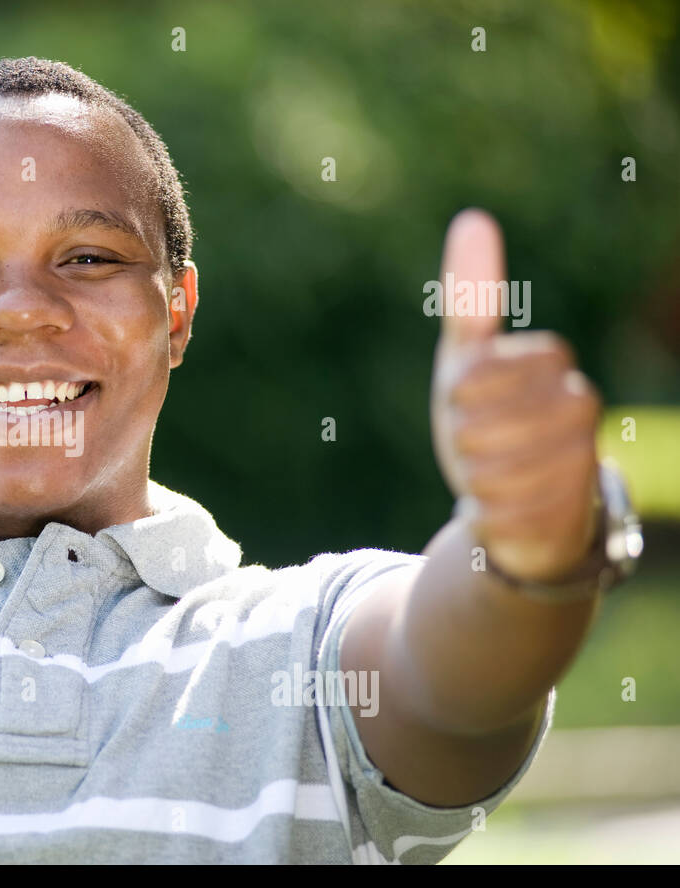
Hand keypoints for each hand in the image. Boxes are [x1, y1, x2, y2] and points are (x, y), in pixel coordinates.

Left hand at [430, 209, 600, 582]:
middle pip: (497, 419)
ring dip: (475, 476)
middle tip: (470, 443)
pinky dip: (487, 514)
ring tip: (483, 475)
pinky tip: (492, 508)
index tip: (461, 397)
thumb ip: (473, 299)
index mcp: (554, 368)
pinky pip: (509, 513)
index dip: (471, 385)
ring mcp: (580, 463)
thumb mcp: (466, 361)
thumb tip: (474, 218)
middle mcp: (579, 410)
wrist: (506, 505)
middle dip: (467, 435)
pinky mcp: (569, 515)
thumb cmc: (483, 422)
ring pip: (501, 470)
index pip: (503, 363)